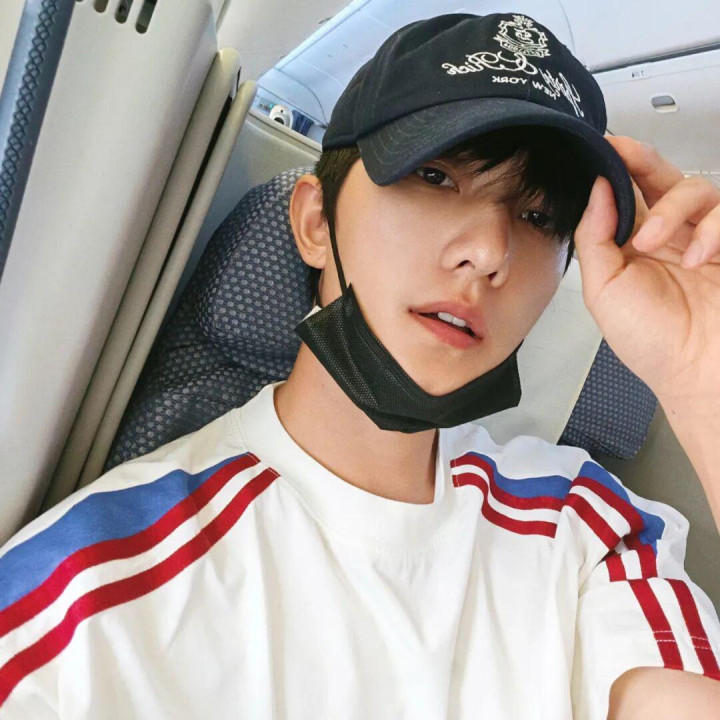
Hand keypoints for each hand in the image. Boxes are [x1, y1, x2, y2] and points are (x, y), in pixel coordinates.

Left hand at [572, 135, 719, 410]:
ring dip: (671, 209)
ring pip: (696, 189)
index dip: (619, 169)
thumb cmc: (651, 342)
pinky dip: (712, 228)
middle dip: (643, 160)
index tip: (604, 148)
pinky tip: (698, 257)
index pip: (629, 197)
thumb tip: (598, 189)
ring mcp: (708, 239)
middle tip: (625, 151)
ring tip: (652, 244)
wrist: (699, 372)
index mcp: (636, 249)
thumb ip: (595, 238)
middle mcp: (672, 238)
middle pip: (663, 180)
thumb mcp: (604, 290)